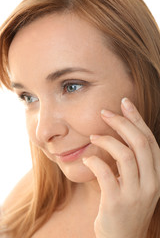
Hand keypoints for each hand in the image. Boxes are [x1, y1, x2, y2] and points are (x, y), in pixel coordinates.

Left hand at [83, 98, 159, 237]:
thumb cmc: (127, 204)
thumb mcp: (136, 181)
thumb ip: (133, 161)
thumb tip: (120, 134)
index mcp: (157, 174)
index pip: (149, 140)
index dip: (137, 119)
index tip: (125, 103)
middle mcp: (152, 182)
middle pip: (139, 142)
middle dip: (121, 122)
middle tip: (105, 112)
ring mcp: (136, 193)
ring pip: (125, 154)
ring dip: (106, 140)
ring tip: (93, 136)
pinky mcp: (117, 202)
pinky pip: (104, 172)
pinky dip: (94, 160)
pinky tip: (87, 158)